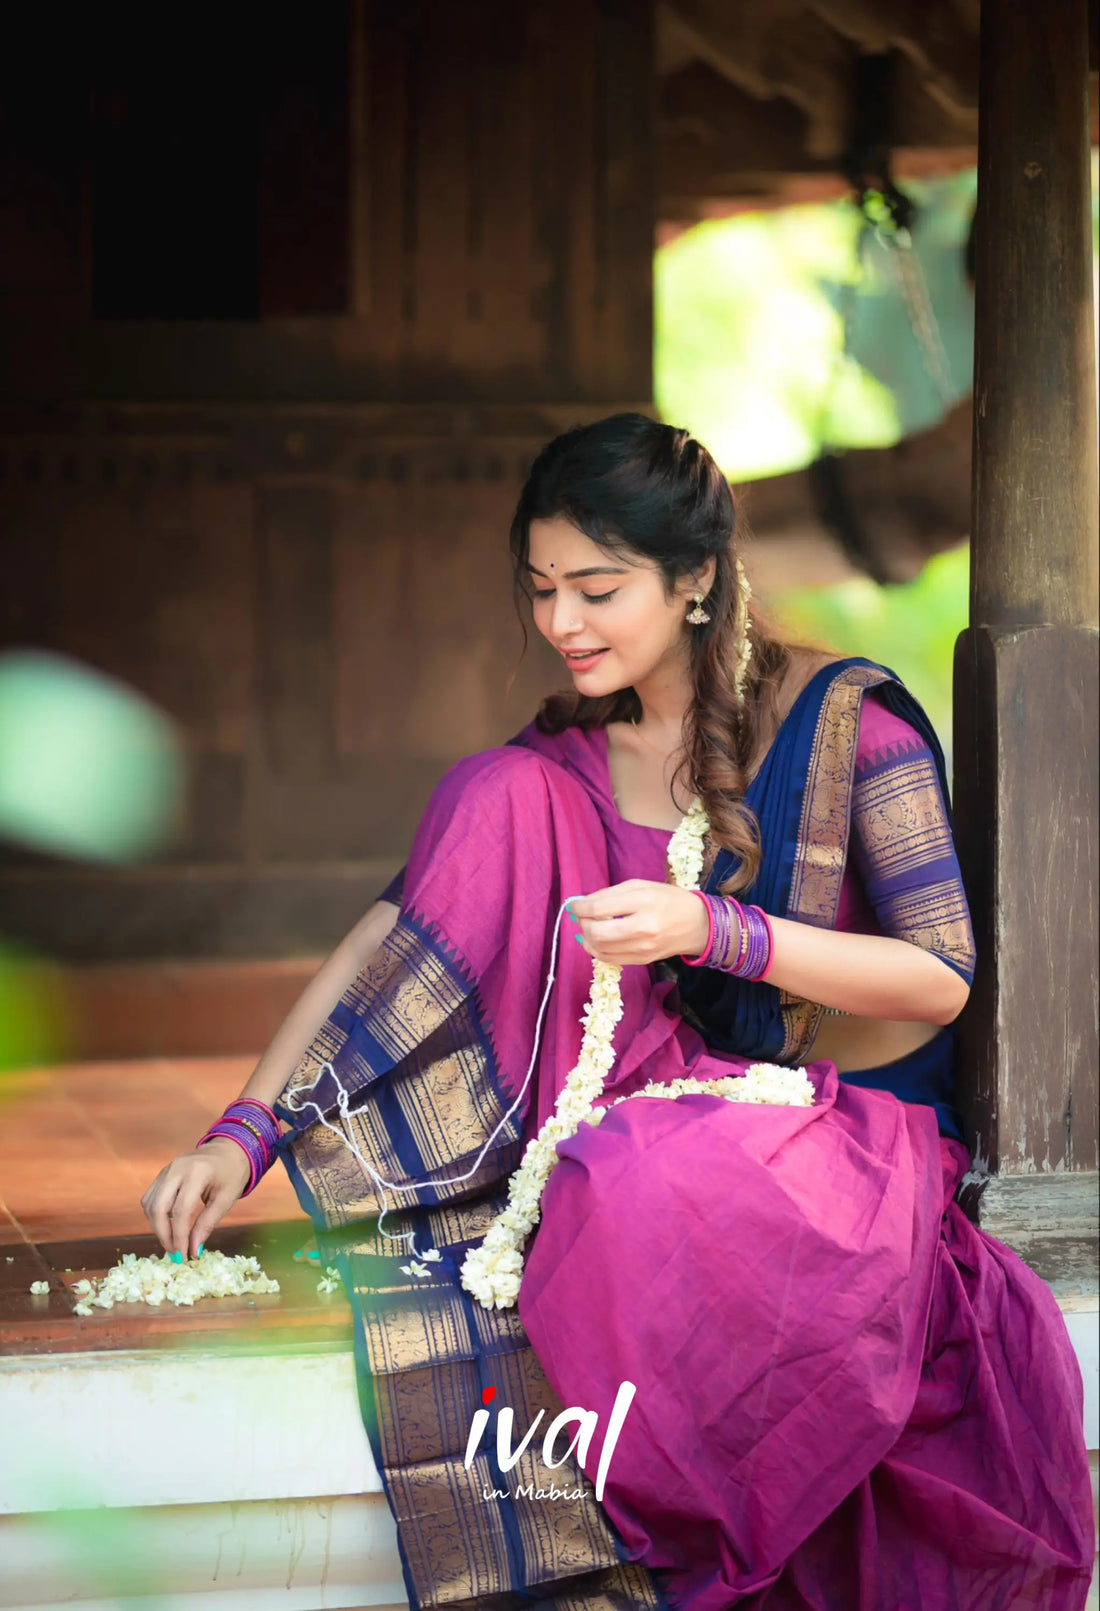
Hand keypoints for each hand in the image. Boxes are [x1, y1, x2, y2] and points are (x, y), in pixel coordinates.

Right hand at [140, 1138, 250, 1260]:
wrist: (229, 1150)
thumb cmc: (232, 1174)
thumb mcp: (226, 1199)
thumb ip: (207, 1224)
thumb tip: (194, 1251)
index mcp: (197, 1172)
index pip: (180, 1210)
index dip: (179, 1236)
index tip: (184, 1256)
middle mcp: (177, 1168)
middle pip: (158, 1207)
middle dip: (164, 1235)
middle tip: (176, 1254)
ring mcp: (167, 1169)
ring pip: (150, 1204)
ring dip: (157, 1228)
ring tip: (173, 1244)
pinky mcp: (162, 1174)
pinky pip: (150, 1198)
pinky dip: (155, 1216)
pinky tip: (167, 1228)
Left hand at [567, 880, 708, 966]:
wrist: (697, 924)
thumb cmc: (668, 899)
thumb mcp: (641, 886)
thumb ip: (610, 894)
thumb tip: (582, 904)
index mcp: (643, 901)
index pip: (600, 908)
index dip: (580, 908)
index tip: (574, 905)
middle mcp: (643, 927)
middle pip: (597, 932)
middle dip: (582, 924)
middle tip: (581, 917)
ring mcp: (643, 947)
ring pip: (600, 948)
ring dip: (586, 938)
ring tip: (588, 927)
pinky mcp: (642, 960)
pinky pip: (609, 959)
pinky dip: (596, 949)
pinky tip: (596, 940)